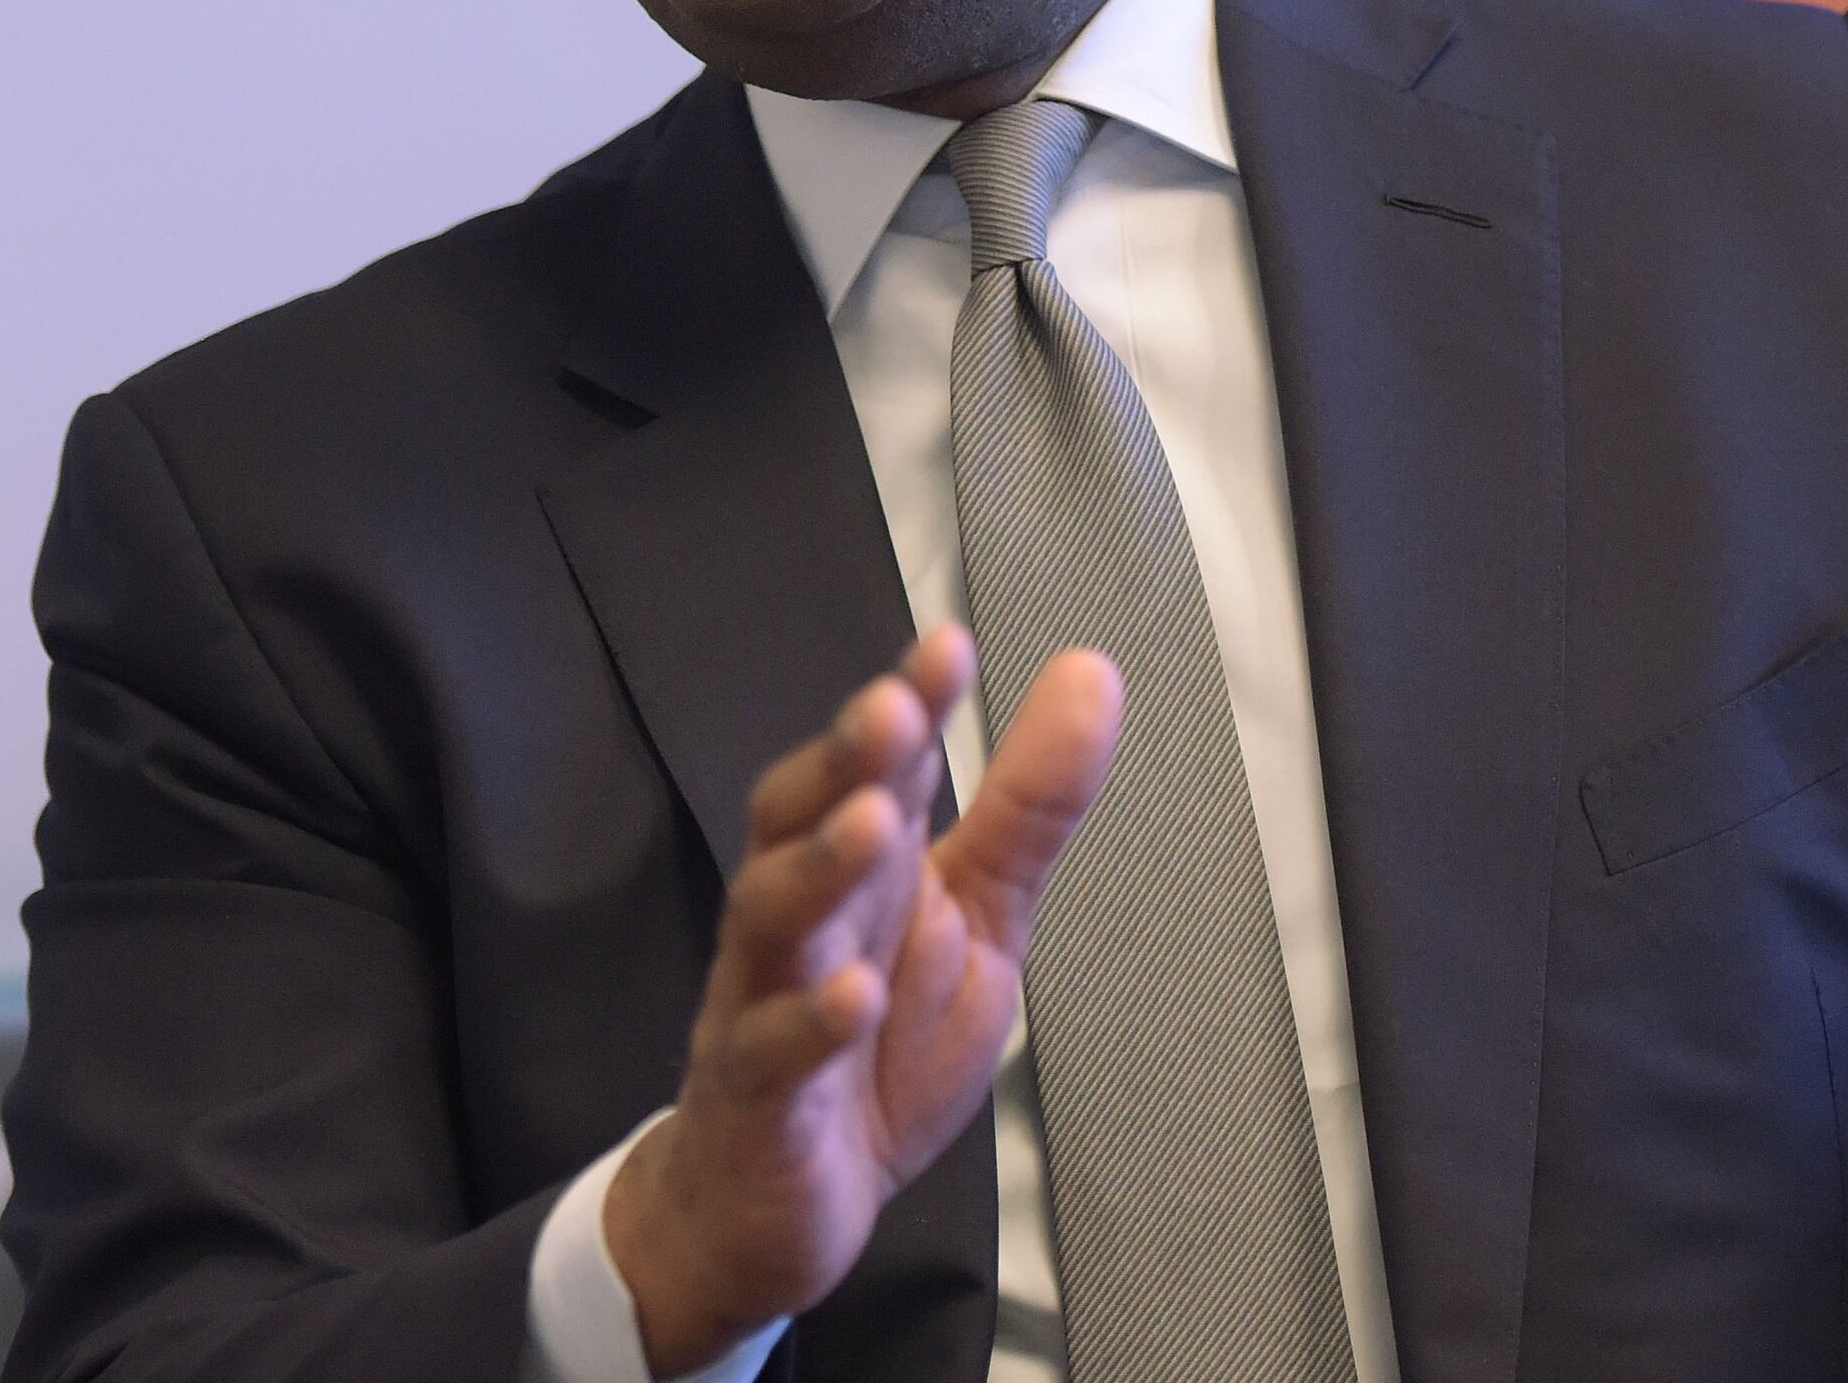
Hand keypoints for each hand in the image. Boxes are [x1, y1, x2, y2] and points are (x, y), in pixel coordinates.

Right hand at [604, 626, 1121, 1373]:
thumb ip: (1027, 807)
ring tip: (872, 826)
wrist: (777, 1199)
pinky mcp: (758, 1101)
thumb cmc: (871, 1047)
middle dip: (844, 761)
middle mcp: (801, 919)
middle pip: (798, 819)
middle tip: (893, 710)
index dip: (906, 705)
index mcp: (859, 868)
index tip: (951, 648)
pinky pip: (772, 1055)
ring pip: (772, 920)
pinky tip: (851, 997)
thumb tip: (1089, 677)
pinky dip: (808, 1025)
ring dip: (818, 868)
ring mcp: (766, 1003)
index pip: (873, 766)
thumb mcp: (978, 920)